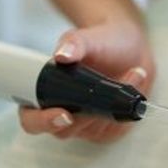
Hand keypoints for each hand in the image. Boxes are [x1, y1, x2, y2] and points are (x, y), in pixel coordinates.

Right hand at [19, 22, 154, 141]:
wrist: (128, 48)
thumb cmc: (100, 43)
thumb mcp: (86, 37)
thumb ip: (73, 43)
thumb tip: (62, 55)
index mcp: (43, 96)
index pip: (31, 120)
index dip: (43, 122)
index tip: (64, 114)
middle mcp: (62, 115)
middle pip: (65, 131)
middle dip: (87, 113)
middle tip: (108, 90)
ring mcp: (86, 125)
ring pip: (95, 127)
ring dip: (114, 103)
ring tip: (133, 71)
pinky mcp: (109, 128)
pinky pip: (117, 125)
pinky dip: (127, 105)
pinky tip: (136, 81)